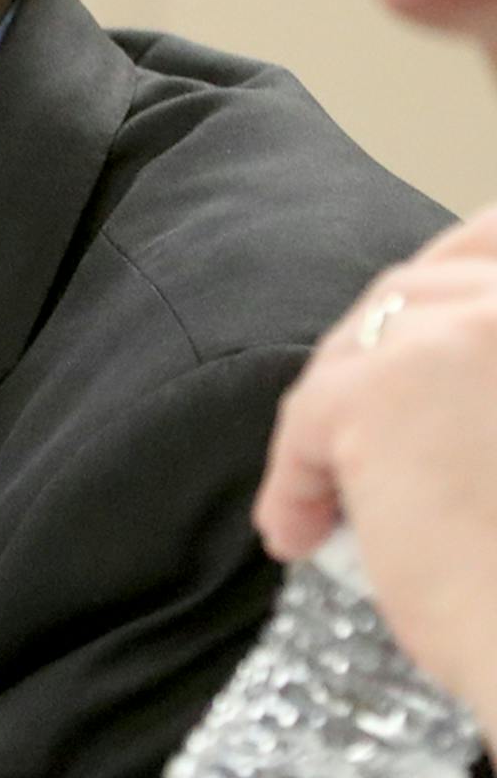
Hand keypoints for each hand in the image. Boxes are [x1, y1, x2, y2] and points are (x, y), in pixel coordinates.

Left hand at [254, 203, 496, 740]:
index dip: (457, 271)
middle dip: (377, 353)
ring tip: (337, 495)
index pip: (487, 242)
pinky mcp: (380, 391)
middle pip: (413, 291)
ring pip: (356, 351)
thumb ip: (483, 371)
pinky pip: (310, 422)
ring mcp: (457, 332)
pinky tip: (299, 535)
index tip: (436, 324)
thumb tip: (429, 382)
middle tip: (359, 427)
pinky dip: (299, 480)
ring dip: (337, 420)